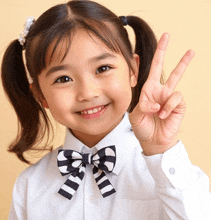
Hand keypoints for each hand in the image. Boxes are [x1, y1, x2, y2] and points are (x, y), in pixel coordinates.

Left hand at [129, 33, 194, 155]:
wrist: (152, 140)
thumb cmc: (143, 127)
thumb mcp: (136, 116)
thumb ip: (143, 106)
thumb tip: (156, 103)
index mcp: (148, 90)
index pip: (150, 70)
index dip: (151, 57)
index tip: (150, 44)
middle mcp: (160, 90)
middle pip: (166, 67)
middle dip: (166, 51)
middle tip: (168, 34)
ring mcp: (170, 96)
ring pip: (176, 78)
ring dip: (165, 100)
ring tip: (158, 114)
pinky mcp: (178, 104)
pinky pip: (175, 97)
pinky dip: (168, 107)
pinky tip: (163, 115)